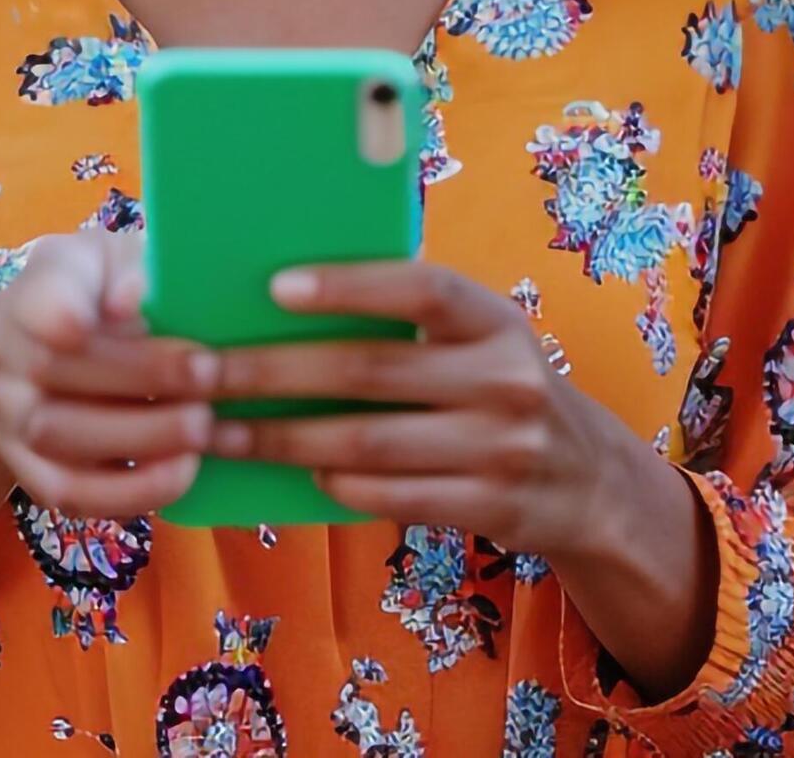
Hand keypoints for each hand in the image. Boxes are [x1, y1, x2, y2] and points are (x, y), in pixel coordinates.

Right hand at [0, 229, 217, 521]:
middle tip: (212, 375)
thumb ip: (126, 268)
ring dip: (140, 437)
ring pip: (58, 439)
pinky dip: (129, 490)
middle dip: (140, 376)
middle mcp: (4, 360)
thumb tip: (132, 298)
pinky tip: (182, 471)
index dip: (65, 308)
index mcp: (29, 295)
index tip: (127, 309)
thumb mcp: (115, 260)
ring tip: (204, 426)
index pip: (35, 298)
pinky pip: (71, 494)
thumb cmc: (102, 296)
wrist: (55, 351)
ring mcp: (10, 422)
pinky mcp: (33, 473)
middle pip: (52, 372)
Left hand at [202, 259, 662, 561]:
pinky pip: (389, 495)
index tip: (274, 286)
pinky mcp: (490, 508)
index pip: (420, 287)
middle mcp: (506, 380)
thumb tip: (284, 299)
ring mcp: (502, 449)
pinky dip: (334, 483)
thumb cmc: (499, 387)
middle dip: (273, 374)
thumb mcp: (480, 339)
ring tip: (219, 432)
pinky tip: (293, 472)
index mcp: (495, 319)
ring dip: (282, 440)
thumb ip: (410, 319)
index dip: (349, 285)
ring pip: (366, 443)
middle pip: (369, 372)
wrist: (589, 481)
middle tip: (204, 374)